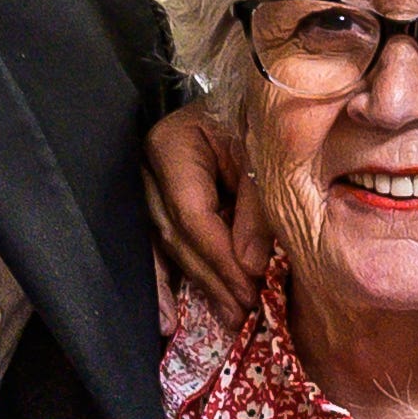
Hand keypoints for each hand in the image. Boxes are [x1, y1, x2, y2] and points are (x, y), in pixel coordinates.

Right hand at [143, 106, 268, 317]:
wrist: (259, 98)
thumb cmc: (264, 122)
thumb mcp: (266, 158)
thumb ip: (258, 210)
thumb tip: (248, 267)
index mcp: (173, 146)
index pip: (192, 214)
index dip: (220, 258)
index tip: (249, 290)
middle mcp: (151, 168)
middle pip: (177, 235)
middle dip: (211, 278)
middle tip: (241, 314)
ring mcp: (151, 187)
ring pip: (166, 246)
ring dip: (194, 287)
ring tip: (220, 320)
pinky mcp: (161, 204)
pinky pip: (161, 247)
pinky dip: (168, 283)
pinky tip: (168, 319)